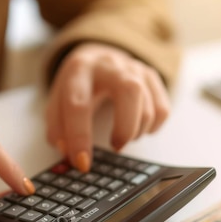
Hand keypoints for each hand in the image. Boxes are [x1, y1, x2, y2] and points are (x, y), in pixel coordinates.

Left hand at [45, 42, 170, 171]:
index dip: (79, 137)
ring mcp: (134, 68)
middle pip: (129, 91)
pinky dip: (153, 126)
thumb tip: (69, 154)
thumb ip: (58, 129)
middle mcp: (109, 64)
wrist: (97, 58)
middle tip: (116, 147)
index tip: (83, 163)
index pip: (78, 104)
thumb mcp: (57, 102)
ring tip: (122, 136)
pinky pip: (163, 108)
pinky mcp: (151, 76)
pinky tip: (138, 127)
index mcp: (79, 69)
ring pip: (148, 104)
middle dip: (125, 128)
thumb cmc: (77, 85)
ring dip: (137, 130)